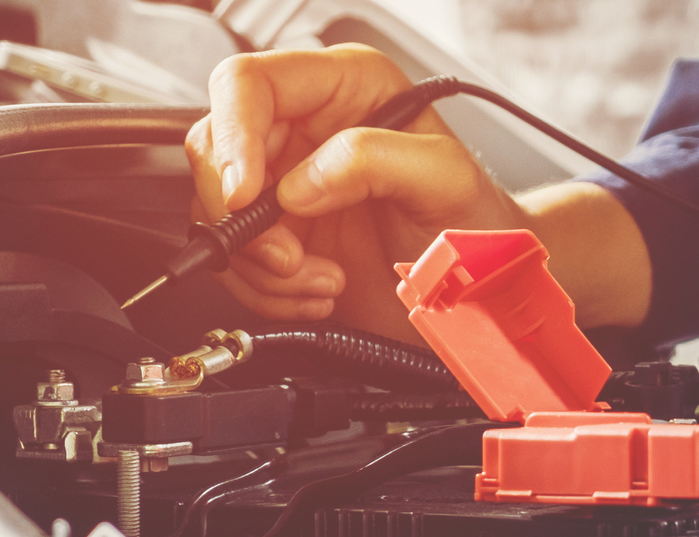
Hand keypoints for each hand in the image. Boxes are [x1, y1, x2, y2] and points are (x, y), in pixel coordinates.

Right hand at [187, 44, 527, 326]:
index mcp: (344, 87)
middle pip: (216, 150)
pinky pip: (236, 261)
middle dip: (245, 217)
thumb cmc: (476, 222)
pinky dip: (268, 290)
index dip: (234, 136)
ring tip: (324, 280)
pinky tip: (321, 290)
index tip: (247, 194)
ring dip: (263, 265)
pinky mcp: (280, 235)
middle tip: (291, 257)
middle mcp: (305, 128)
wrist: (482, 289)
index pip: (248, 83)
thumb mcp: (444, 180)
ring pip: (217, 212)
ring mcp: (286, 183)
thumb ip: (376, 160)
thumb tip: (302, 182)